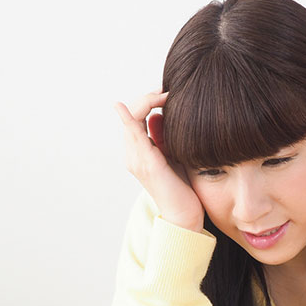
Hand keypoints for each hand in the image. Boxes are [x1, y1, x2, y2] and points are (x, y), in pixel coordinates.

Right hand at [113, 88, 205, 231]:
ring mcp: (136, 159)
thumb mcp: (173, 155)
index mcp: (138, 151)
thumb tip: (158, 115)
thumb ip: (164, 137)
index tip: (167, 93)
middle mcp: (132, 154)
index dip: (148, 100)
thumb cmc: (182, 187)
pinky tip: (121, 107)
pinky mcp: (147, 163)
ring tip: (167, 94)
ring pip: (131, 119)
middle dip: (148, 97)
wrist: (184, 215)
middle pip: (131, 114)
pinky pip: (132, 135)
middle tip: (169, 90)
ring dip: (148, 101)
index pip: (135, 116)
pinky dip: (127, 118)